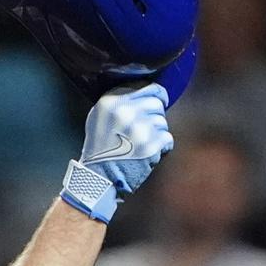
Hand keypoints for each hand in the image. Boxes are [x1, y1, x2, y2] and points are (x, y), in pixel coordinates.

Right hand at [61, 84, 173, 221]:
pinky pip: (167, 138)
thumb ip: (119, 101)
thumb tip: (147, 90)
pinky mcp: (150, 145)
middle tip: (145, 129)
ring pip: (163, 121)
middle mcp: (124, 112)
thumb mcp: (99, 117)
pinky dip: (162, 147)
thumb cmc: (100, 148)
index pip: (147, 87)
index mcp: (110, 101)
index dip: (154, 96)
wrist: (98, 178)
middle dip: (154, 115)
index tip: (156, 103)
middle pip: (157, 103)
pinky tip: (148, 152)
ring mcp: (139, 128)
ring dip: (157, 133)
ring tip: (141, 143)